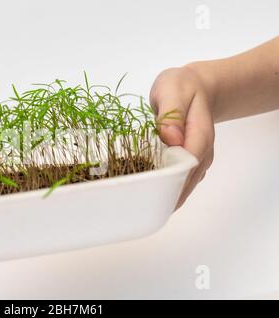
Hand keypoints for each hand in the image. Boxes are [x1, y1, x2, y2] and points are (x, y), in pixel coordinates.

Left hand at [150, 66, 214, 208]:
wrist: (195, 87)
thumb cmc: (182, 87)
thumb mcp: (173, 90)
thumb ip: (171, 113)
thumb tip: (171, 138)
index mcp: (200, 135)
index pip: (189, 164)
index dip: (172, 181)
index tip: (151, 194)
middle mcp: (203, 153)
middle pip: (187, 182)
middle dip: (166, 195)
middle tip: (139, 207)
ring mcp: (198, 159)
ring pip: (184, 185)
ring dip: (166, 196)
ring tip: (141, 206)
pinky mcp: (189, 162)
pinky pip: (180, 181)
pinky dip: (166, 189)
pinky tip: (149, 195)